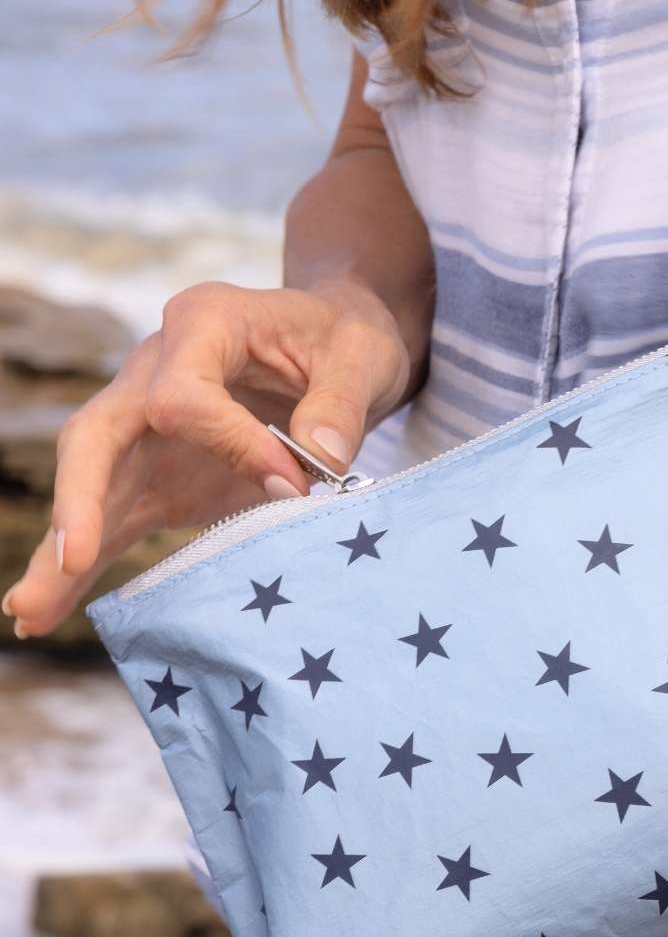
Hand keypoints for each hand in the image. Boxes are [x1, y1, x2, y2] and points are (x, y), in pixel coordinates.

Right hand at [2, 276, 412, 636]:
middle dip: (81, 499)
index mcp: (205, 323)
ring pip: (90, 484)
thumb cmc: (348, 342)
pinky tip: (49, 609)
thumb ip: (340, 406)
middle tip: (73, 558)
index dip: (234, 444)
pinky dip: (86, 561)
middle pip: (96, 435)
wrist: (341, 348)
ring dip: (64, 550)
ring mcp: (149, 422)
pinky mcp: (159, 469)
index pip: (183, 396)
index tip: (295, 483)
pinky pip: (113, 515)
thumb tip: (316, 461)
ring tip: (30, 613)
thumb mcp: (364, 356)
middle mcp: (157, 367)